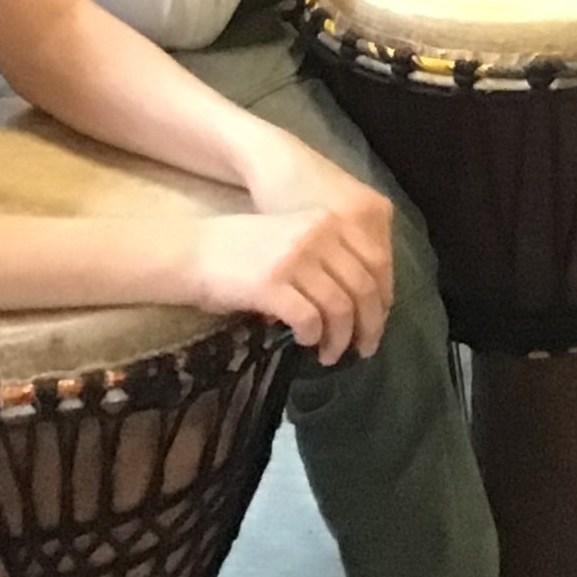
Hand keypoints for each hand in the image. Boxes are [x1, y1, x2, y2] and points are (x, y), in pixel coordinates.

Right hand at [187, 199, 392, 367]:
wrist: (194, 251)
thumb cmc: (243, 251)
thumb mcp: (293, 242)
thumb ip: (325, 262)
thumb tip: (358, 303)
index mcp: (327, 222)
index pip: (375, 263)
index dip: (382, 299)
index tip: (377, 322)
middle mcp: (318, 235)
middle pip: (364, 288)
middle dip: (369, 325)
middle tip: (364, 348)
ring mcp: (295, 258)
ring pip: (340, 307)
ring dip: (340, 338)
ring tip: (332, 355)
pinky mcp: (273, 283)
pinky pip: (309, 318)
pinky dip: (313, 335)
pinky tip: (305, 341)